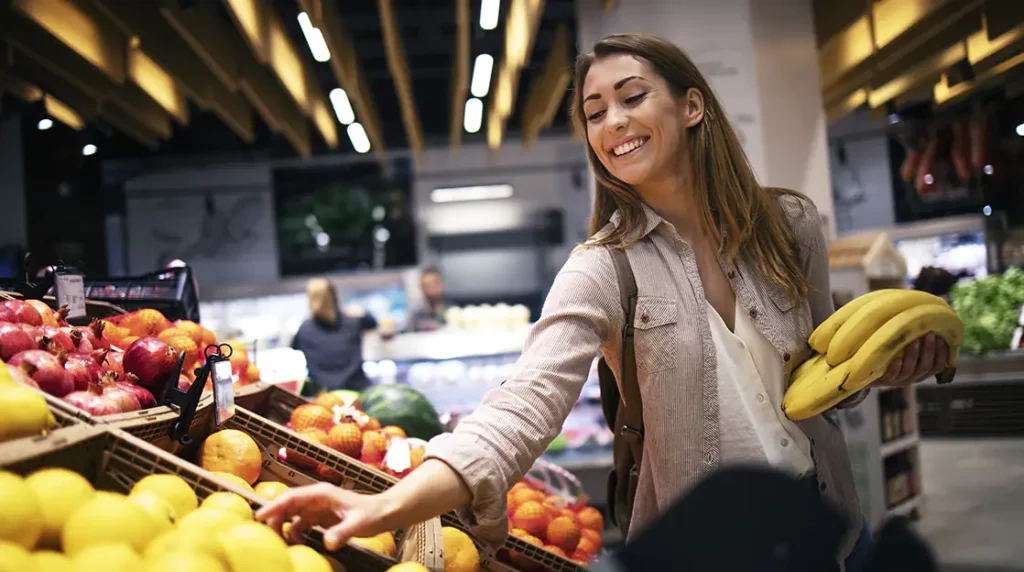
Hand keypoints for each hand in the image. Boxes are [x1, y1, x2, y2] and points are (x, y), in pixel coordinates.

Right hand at [255, 483, 393, 549]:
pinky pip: (300, 524)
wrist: (385, 512)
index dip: (274, 506)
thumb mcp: (358, 524)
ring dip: (283, 528)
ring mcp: (318, 507)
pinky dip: (295, 534)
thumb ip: (342, 533)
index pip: (291, 498)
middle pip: (287, 506)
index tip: (259, 516)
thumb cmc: (373, 513)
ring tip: (281, 544)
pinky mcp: (321, 517)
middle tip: (268, 538)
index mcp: (321, 494)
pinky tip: (299, 545)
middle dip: (275, 519)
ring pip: (291, 515)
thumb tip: (327, 543)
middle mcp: (316, 498)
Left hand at [875, 333, 948, 386]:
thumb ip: (917, 344)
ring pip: (910, 369)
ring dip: (914, 354)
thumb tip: (929, 323)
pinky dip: (896, 367)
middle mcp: (912, 377)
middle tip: (930, 334)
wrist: (869, 373)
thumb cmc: (891, 359)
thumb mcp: (906, 353)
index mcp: (921, 373)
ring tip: (914, 340)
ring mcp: (899, 380)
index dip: (942, 354)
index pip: (937, 366)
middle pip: (925, 366)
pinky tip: (897, 359)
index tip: (942, 338)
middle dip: (930, 350)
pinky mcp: (885, 380)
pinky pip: (892, 375)